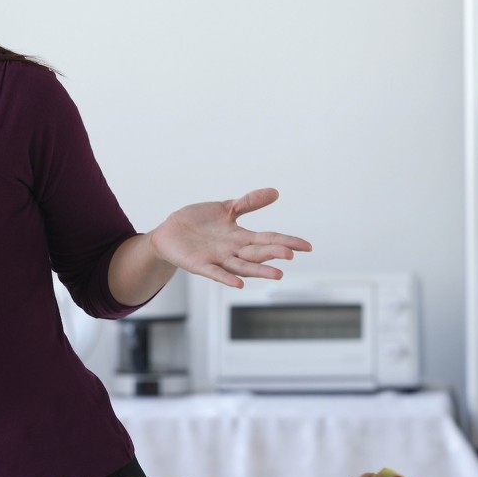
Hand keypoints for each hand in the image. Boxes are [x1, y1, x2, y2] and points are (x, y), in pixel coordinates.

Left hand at [148, 188, 311, 288]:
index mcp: (240, 237)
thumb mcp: (225, 208)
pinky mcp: (200, 264)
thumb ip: (249, 203)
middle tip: (292, 254)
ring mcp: (218, 259)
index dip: (288, 241)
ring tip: (278, 274)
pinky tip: (239, 284)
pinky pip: (215, 273)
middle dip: (274, 253)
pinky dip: (227, 278)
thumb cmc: (198, 222)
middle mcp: (233, 250)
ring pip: (242, 267)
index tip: (308, 246)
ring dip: (259, 271)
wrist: (169, 232)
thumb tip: (275, 192)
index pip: (269, 239)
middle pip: (258, 253)